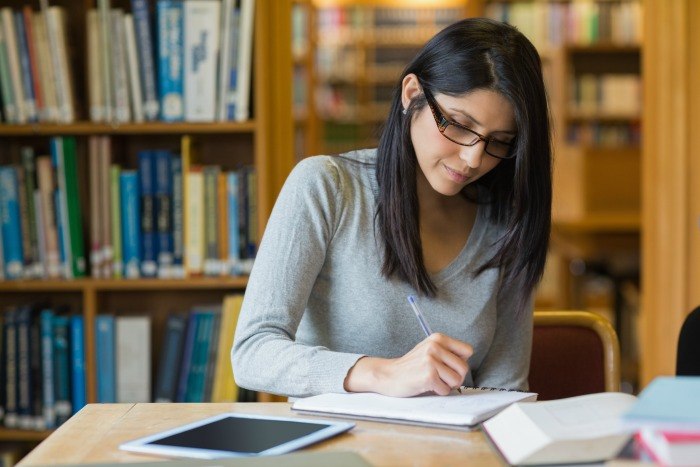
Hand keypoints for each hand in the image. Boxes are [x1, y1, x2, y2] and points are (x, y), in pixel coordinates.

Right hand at [344, 333, 472, 396]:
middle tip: (440, 378)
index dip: (460, 362)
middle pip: (464, 368)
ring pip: (457, 380)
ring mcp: (431, 360)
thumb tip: (467, 364)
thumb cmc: (412, 366)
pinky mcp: (428, 375)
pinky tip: (425, 385)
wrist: (388, 375)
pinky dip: (437, 392)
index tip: (448, 366)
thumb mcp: (429, 350)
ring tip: (433, 381)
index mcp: (438, 338)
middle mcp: (435, 346)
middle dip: (455, 377)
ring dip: (446, 385)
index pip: (468, 350)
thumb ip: (448, 352)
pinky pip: (445, 390)